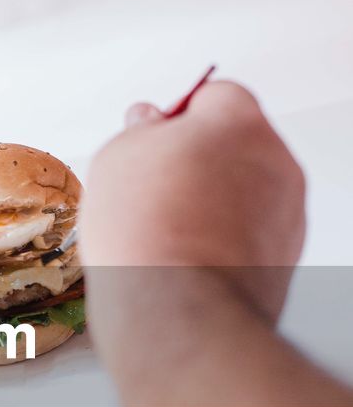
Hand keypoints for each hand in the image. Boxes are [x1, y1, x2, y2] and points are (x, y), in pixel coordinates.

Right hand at [80, 80, 305, 325]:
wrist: (176, 310)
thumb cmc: (148, 233)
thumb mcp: (119, 156)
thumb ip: (142, 129)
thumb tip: (148, 123)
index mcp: (239, 121)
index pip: (213, 95)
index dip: (177, 119)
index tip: (152, 142)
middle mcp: (276, 160)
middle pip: (235, 144)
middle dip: (200, 160)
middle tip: (154, 188)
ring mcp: (286, 211)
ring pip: (245, 190)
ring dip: (214, 201)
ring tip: (167, 230)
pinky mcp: (285, 256)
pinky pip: (252, 232)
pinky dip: (225, 238)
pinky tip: (188, 256)